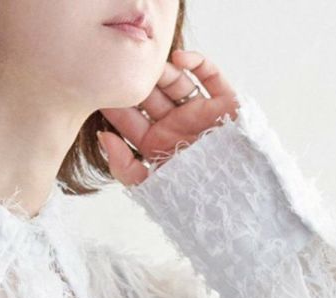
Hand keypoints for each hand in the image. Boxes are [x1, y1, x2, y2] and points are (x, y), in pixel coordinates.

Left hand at [98, 49, 238, 186]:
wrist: (233, 201)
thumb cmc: (192, 198)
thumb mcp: (150, 186)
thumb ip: (123, 165)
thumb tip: (103, 136)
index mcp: (156, 144)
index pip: (131, 119)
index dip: (117, 104)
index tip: (102, 90)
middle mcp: (175, 126)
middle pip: (152, 96)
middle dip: (139, 83)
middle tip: (126, 69)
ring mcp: (199, 113)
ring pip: (177, 82)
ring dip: (162, 72)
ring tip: (151, 67)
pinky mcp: (223, 104)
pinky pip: (209, 75)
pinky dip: (196, 61)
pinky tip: (178, 59)